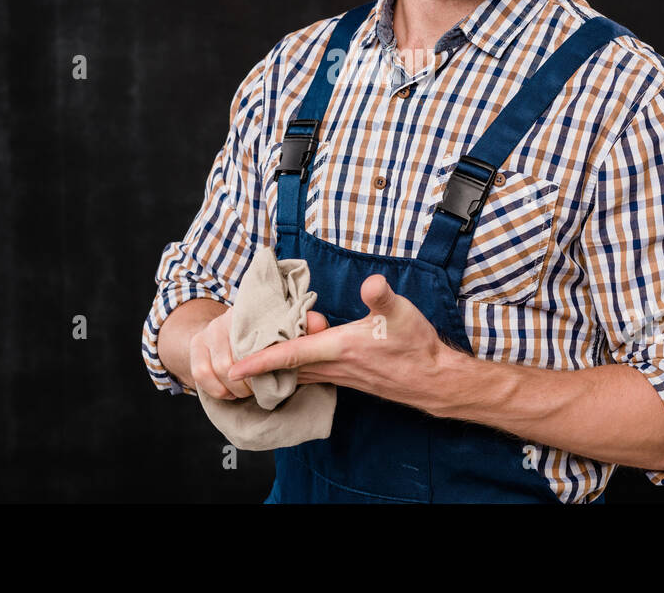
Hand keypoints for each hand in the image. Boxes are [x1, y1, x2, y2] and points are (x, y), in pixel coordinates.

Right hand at [188, 303, 331, 399]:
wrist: (228, 334)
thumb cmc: (265, 336)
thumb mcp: (288, 332)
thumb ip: (305, 326)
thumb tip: (319, 323)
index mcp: (256, 309)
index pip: (263, 331)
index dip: (269, 359)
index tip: (278, 375)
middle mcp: (230, 315)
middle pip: (240, 356)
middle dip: (253, 381)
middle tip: (263, 390)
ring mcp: (210, 329)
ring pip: (220, 367)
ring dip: (236, 388)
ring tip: (248, 393)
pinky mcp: (195, 345)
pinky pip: (201, 373)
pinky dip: (217, 389)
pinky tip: (229, 393)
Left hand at [227, 274, 452, 412]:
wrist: (433, 380)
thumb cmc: (416, 346)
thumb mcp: (401, 314)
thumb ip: (382, 297)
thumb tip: (372, 283)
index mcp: (339, 348)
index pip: (290, 355)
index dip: (260, 360)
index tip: (234, 367)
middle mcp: (334, 366)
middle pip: (285, 369)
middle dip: (258, 368)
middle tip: (230, 360)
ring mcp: (340, 375)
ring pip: (297, 375)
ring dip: (274, 371)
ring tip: (250, 363)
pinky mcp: (348, 378)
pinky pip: (311, 376)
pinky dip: (294, 371)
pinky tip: (289, 365)